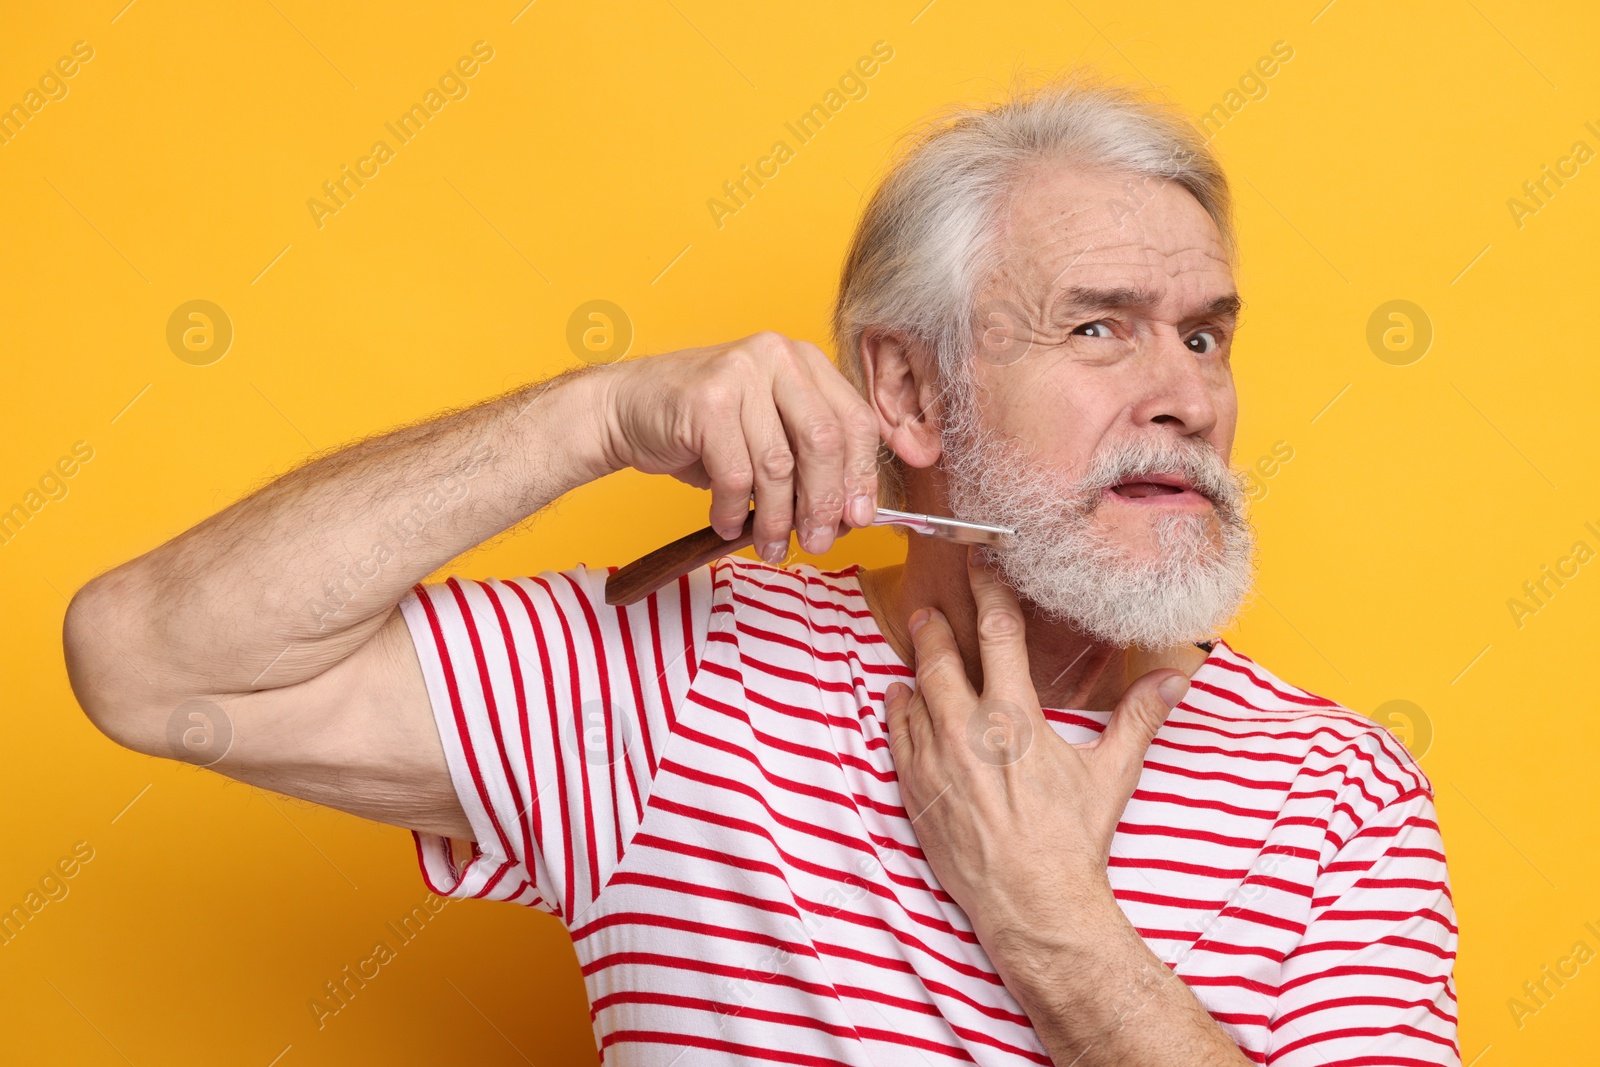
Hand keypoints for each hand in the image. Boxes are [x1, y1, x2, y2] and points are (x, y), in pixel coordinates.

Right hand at [599, 332, 882, 559]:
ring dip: (777, 518)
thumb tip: (849, 515)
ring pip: (778, 466)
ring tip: (770, 544)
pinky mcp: (707, 401)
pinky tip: (729, 523)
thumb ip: (808, 460)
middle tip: (819, 542)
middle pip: (824, 441)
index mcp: (804, 360)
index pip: (854, 420)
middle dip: (824, 503)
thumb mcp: (767, 432)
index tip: (860, 517)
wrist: (627, 408)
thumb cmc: (703, 427)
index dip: (862, 475)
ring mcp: (741, 373)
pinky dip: (735, 511)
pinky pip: (736, 475)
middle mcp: (777, 356)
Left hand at [884, 545, 1191, 958]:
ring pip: (914, 692)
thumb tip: (1176, 678)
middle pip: (940, 656)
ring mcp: (935, 761)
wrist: (1033, 905)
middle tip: (931, 606)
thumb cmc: (1072, 841)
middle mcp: (967, 731)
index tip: (979, 562)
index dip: (987, 590)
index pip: (997, 632)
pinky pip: (898, 736)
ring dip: (916, 665)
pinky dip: (899, 711)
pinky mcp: (915, 790)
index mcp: (1016, 718)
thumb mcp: (1110, 774)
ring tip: (919, 645)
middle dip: (935, 625)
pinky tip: (901, 699)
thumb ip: (1138, 718)